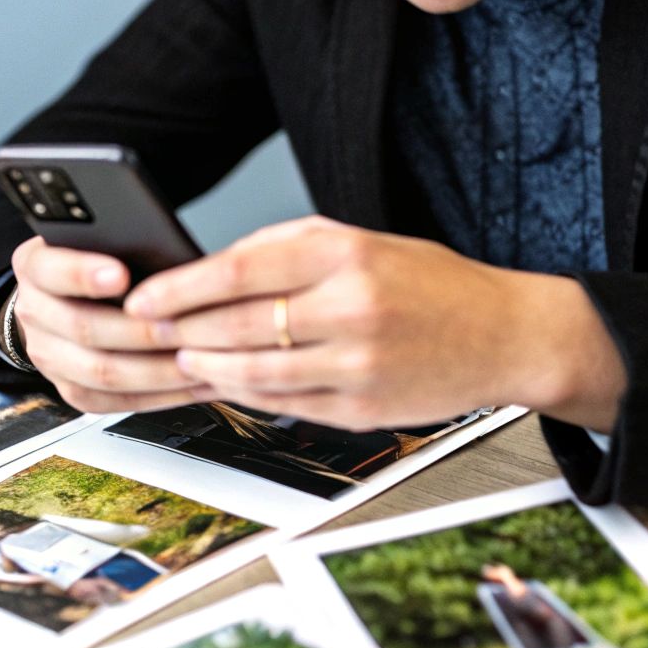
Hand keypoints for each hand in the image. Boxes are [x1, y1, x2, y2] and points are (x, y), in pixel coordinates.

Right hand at [7, 236, 205, 413]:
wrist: (64, 295)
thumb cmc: (96, 257)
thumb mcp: (99, 237)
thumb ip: (119, 244)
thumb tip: (166, 255)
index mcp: (34, 266)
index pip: (51, 270)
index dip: (84, 274)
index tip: (121, 275)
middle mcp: (33, 312)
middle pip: (83, 328)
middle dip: (140, 330)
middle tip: (183, 326)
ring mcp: (47, 355)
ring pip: (100, 372)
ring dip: (156, 369)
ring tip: (197, 359)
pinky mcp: (70, 388)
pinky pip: (113, 401)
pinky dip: (157, 395)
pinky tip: (190, 383)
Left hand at [123, 216, 625, 431]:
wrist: (504, 334)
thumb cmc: (428, 281)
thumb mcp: (361, 239)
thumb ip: (287, 247)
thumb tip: (214, 266)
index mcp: (345, 254)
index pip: (240, 270)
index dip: (181, 288)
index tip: (143, 297)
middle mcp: (351, 308)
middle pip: (240, 325)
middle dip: (182, 331)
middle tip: (145, 333)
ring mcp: (358, 363)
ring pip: (256, 373)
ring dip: (208, 368)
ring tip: (180, 359)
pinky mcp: (364, 408)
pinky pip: (287, 405)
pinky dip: (248, 395)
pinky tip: (227, 383)